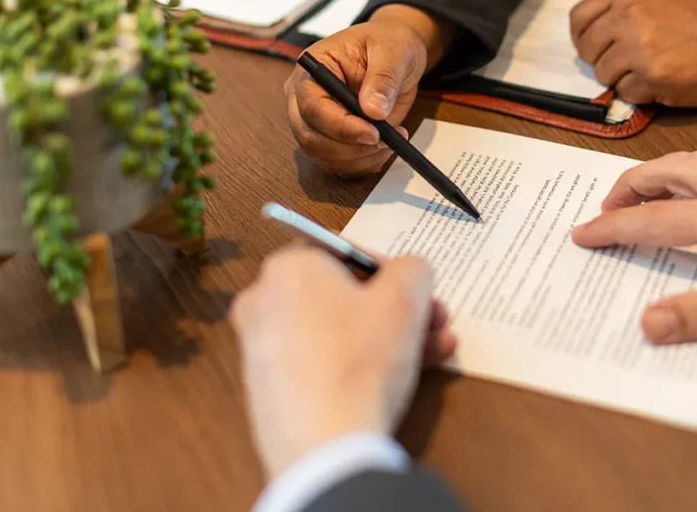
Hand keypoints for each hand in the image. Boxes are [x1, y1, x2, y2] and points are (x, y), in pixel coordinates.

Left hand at [231, 246, 456, 479]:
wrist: (326, 446)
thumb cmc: (362, 360)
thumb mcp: (406, 298)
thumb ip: (414, 268)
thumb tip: (410, 272)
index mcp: (288, 267)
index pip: (346, 251)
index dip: (391, 269)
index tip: (417, 291)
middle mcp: (264, 302)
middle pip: (345, 295)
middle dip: (397, 309)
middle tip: (434, 322)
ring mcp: (261, 350)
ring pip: (339, 330)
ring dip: (389, 337)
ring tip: (435, 353)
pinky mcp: (269, 390)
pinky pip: (322, 362)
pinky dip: (359, 364)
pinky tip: (403, 378)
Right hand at [285, 5, 453, 176]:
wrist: (395, 56)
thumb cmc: (388, 45)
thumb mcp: (392, 52)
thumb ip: (383, 79)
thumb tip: (374, 110)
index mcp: (312, 70)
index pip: (312, 107)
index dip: (342, 126)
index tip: (374, 133)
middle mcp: (305, 99)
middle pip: (311, 138)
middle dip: (351, 148)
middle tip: (388, 140)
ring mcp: (316, 122)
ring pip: (324, 157)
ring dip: (360, 158)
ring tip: (394, 139)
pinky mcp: (331, 139)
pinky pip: (339, 165)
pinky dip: (364, 164)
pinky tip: (386, 149)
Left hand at [569, 0, 696, 106]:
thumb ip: (624, 12)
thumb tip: (592, 39)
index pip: (579, 18)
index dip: (582, 38)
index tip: (593, 49)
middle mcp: (631, 16)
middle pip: (588, 50)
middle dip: (603, 62)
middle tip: (628, 65)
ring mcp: (641, 47)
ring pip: (605, 75)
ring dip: (624, 79)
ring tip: (652, 71)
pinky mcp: (654, 76)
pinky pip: (627, 94)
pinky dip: (642, 94)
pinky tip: (665, 82)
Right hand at [571, 143, 696, 343]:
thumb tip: (648, 323)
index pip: (651, 221)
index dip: (611, 228)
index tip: (583, 233)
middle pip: (666, 173)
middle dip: (628, 188)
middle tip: (606, 208)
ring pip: (695, 156)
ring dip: (661, 171)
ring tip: (648, 191)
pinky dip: (695, 164)